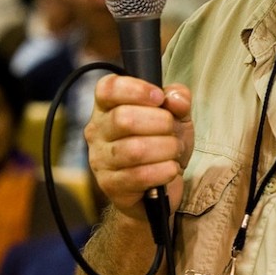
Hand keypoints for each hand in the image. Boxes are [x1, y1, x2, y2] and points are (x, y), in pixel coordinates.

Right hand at [85, 74, 193, 219]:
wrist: (162, 186)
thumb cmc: (162, 142)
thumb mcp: (177, 115)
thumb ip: (178, 99)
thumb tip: (174, 98)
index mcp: (108, 106)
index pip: (108, 88)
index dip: (136, 89)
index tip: (159, 98)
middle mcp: (97, 130)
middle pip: (124, 118)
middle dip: (160, 123)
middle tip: (172, 131)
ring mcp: (100, 159)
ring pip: (134, 149)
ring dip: (166, 148)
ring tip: (174, 150)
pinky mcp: (110, 185)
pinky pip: (140, 175)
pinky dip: (164, 170)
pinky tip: (171, 168)